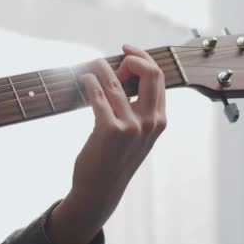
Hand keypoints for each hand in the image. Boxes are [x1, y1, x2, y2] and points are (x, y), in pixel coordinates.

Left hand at [46, 45, 166, 243]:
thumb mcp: (138, 135)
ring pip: (116, 83)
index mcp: (160, 120)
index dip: (143, 59)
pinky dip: (89, 82)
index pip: (159, 77)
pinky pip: (98, 96)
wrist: (101, 190)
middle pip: (149, 73)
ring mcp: (131, 127)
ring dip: (100, 68)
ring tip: (90, 66)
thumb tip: (125, 75)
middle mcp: (150, 122)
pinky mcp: (109, 130)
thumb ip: (140, 110)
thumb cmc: (115, 158)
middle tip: (114, 57)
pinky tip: (83, 80)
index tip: (127, 53)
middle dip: (132, 58)